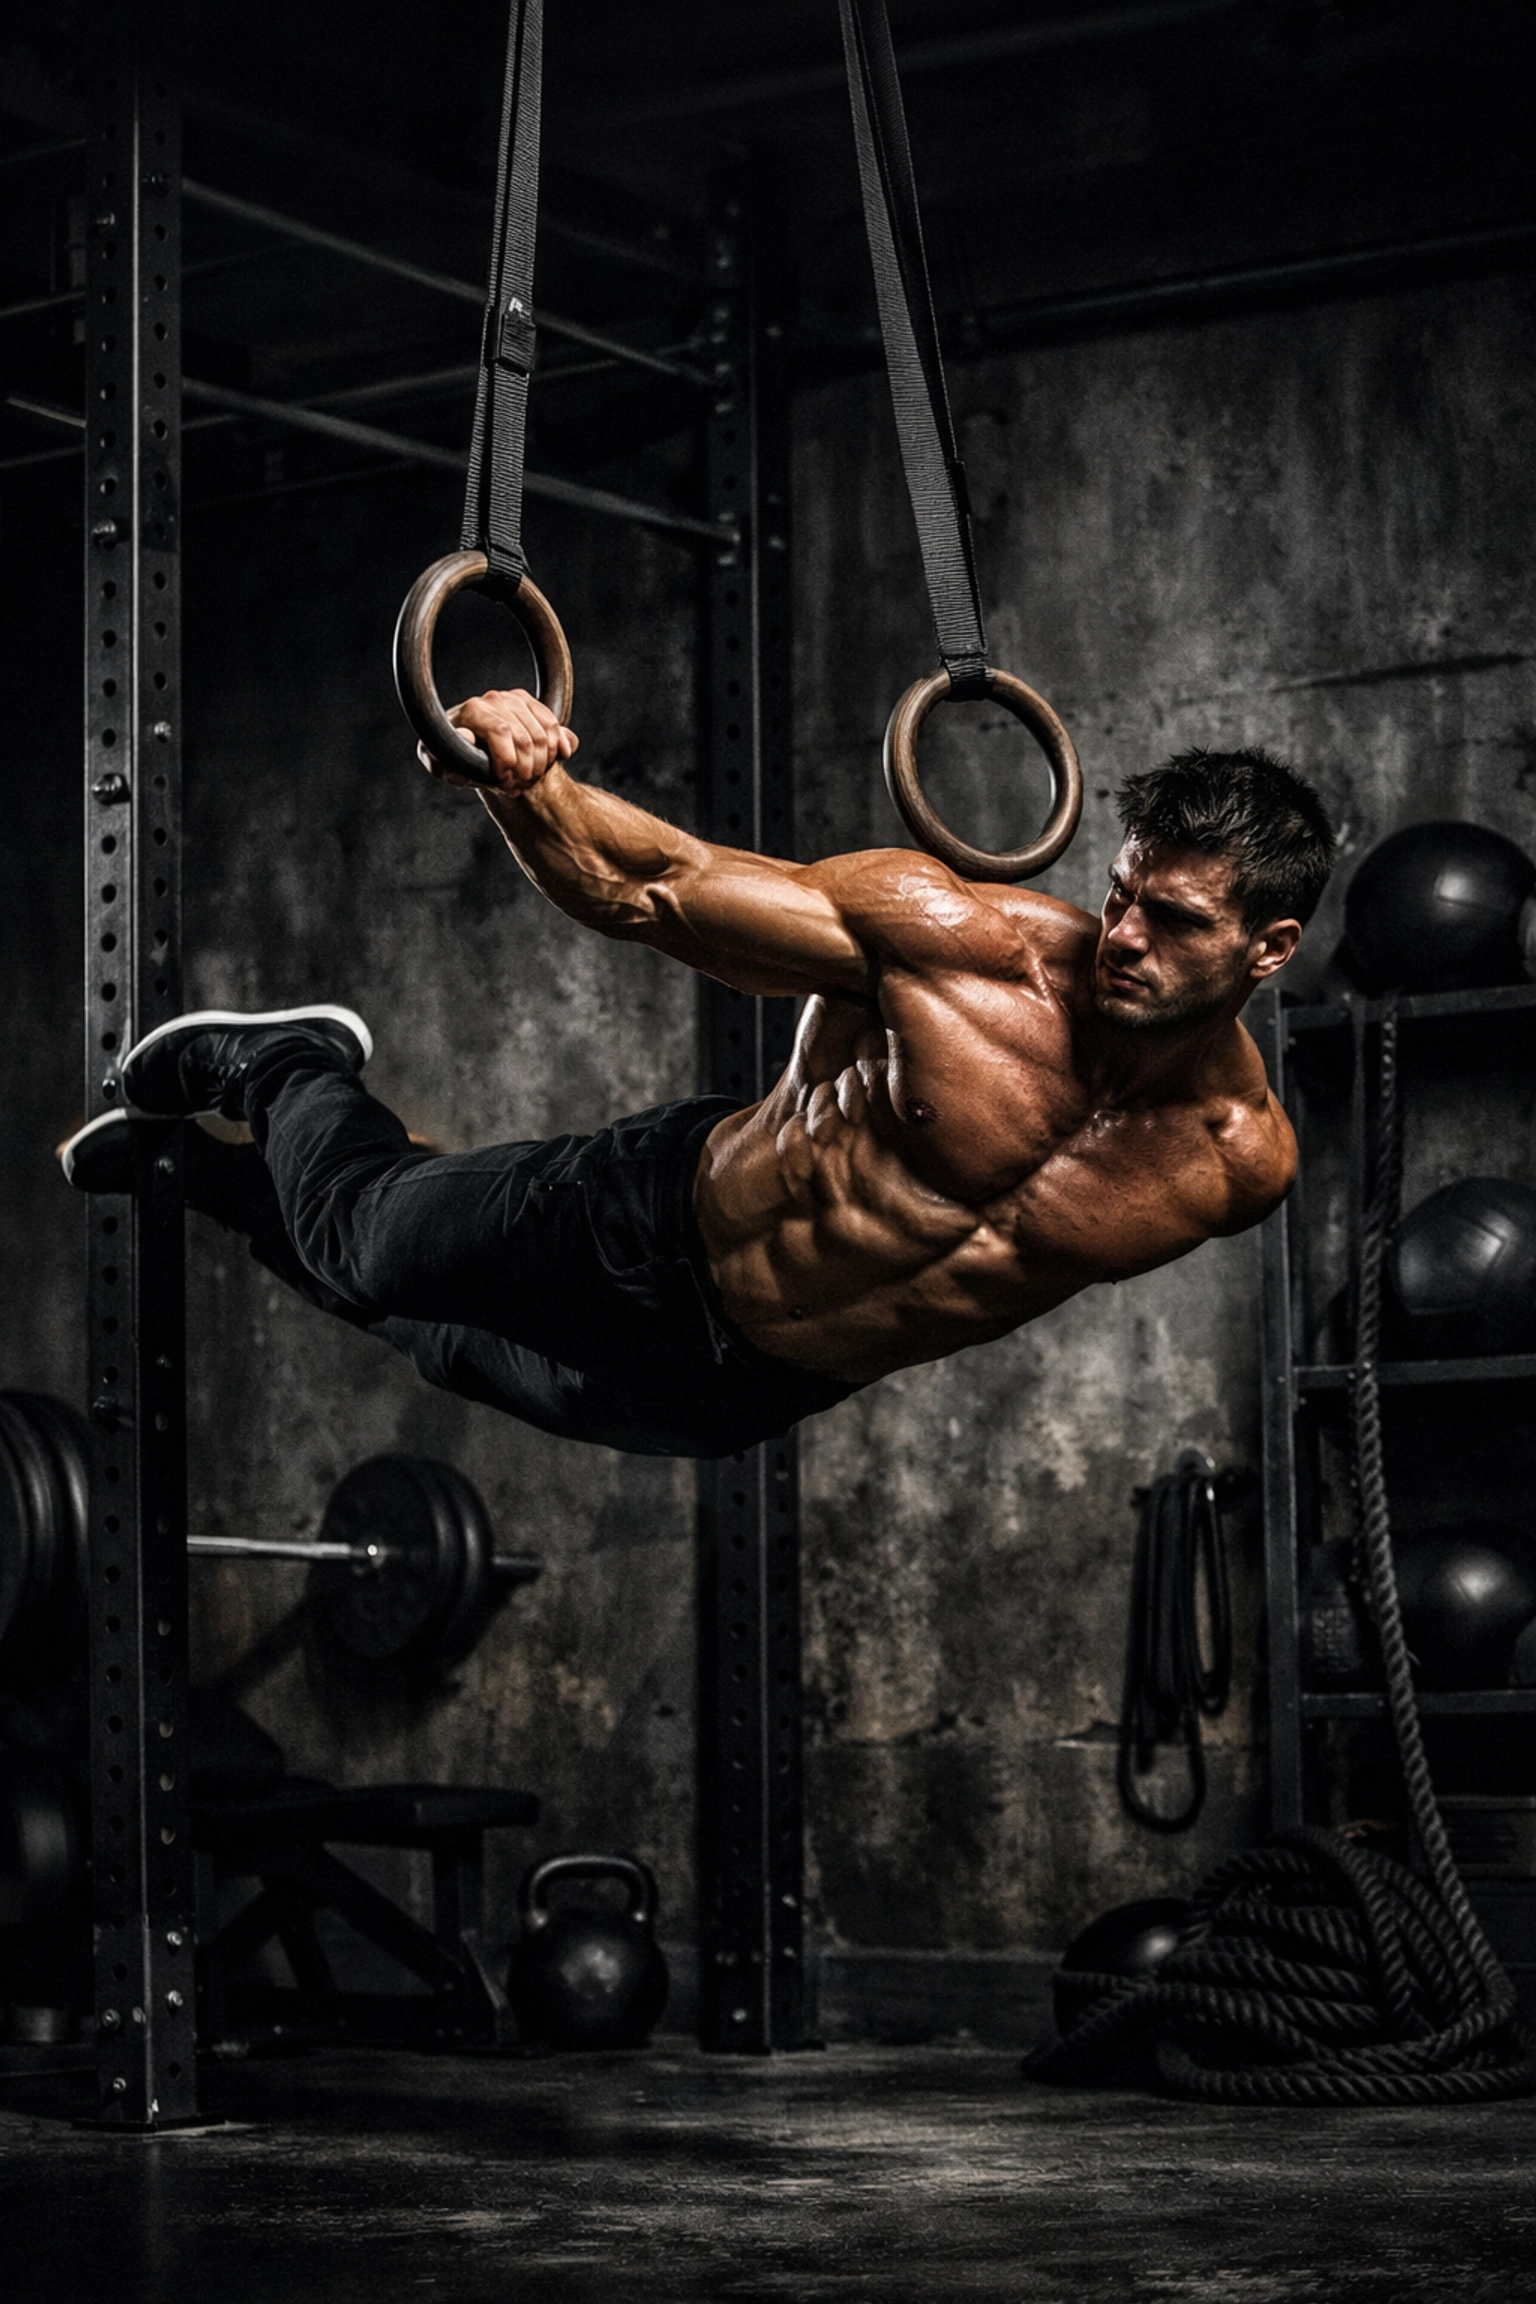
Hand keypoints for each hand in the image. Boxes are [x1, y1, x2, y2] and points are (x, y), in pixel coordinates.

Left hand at [418, 688, 578, 791]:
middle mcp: (493, 699)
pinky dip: (557, 748)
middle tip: (517, 788)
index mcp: (472, 711)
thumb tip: (466, 736)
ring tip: (526, 780)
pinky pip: (554, 726)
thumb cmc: (454, 760)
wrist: (470, 749)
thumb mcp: (445, 768)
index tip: (503, 782)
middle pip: (525, 739)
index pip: (502, 732)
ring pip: (543, 736)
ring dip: (540, 766)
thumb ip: (446, 758)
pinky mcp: (530, 702)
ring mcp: (513, 698)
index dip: (508, 761)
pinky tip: (550, 763)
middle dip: (525, 771)